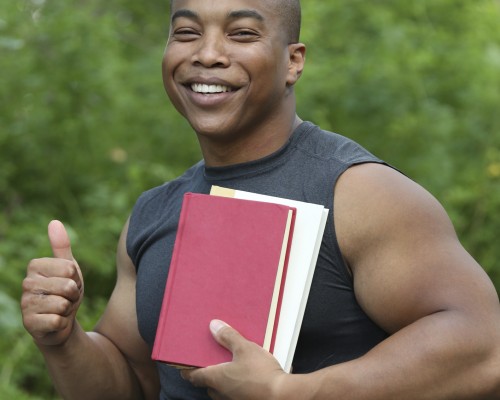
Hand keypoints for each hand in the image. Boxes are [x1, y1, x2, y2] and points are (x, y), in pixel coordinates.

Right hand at [21, 220, 83, 346]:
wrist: (61, 321)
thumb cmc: (65, 292)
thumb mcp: (69, 268)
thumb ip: (62, 246)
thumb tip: (54, 222)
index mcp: (35, 266)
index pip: (69, 268)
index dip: (75, 278)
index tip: (69, 282)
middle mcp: (26, 283)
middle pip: (67, 286)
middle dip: (73, 295)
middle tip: (66, 298)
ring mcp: (25, 304)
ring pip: (62, 304)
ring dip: (68, 308)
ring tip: (61, 309)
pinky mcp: (29, 323)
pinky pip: (57, 320)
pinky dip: (62, 322)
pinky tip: (55, 321)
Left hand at [182, 320, 288, 399]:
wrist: (283, 396)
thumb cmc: (261, 373)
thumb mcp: (245, 348)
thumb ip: (229, 337)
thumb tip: (213, 326)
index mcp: (215, 379)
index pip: (193, 376)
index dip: (187, 369)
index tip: (183, 363)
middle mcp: (220, 393)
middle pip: (207, 383)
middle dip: (208, 371)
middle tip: (211, 357)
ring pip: (221, 389)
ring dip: (223, 378)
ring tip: (230, 363)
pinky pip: (235, 393)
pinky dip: (236, 384)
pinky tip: (246, 374)